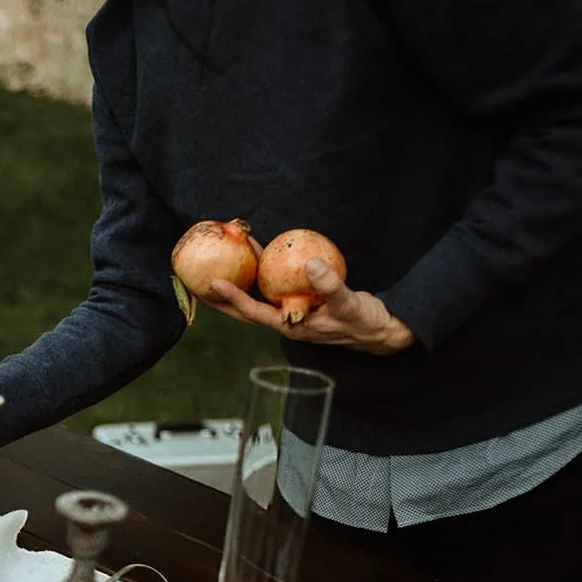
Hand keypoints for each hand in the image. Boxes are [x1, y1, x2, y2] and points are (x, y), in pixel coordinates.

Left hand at [209, 258, 415, 354]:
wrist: (380, 329)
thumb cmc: (364, 321)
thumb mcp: (349, 303)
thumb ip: (331, 285)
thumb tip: (310, 263)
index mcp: (290, 326)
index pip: (253, 312)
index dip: (233, 298)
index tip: (213, 282)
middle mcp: (285, 320)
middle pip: (245, 307)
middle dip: (223, 295)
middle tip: (200, 277)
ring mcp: (291, 312)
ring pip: (259, 295)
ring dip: (244, 278)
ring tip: (231, 256)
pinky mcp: (300, 302)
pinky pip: (276, 286)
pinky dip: (267, 271)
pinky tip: (265, 252)